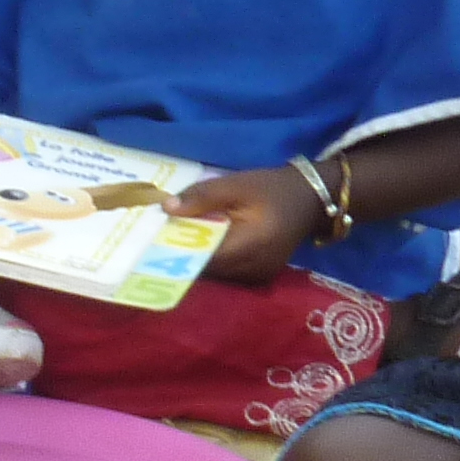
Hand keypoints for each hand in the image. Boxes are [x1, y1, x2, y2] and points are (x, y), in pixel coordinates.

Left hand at [167, 163, 328, 283]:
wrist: (310, 200)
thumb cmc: (271, 189)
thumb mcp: (235, 184)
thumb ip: (201, 197)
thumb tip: (166, 208)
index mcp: (250, 246)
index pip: (204, 258)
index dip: (175, 252)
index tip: (150, 242)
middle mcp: (254, 269)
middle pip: (207, 270)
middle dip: (181, 256)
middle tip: (154, 240)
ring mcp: (258, 276)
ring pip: (215, 274)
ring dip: (195, 260)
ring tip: (171, 241)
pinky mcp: (259, 275)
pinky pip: (227, 273)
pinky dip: (211, 261)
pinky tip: (197, 245)